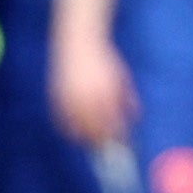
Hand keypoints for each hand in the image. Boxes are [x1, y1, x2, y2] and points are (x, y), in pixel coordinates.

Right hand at [51, 31, 137, 148]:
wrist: (78, 43)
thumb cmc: (104, 61)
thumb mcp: (121, 77)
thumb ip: (128, 98)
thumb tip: (136, 118)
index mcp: (105, 93)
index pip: (113, 123)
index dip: (118, 137)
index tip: (124, 145)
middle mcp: (87, 99)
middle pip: (95, 131)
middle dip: (103, 142)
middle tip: (108, 148)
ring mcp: (69, 100)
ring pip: (77, 131)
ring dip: (86, 139)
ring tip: (93, 142)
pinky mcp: (56, 99)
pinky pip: (62, 123)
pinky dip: (69, 131)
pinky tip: (75, 134)